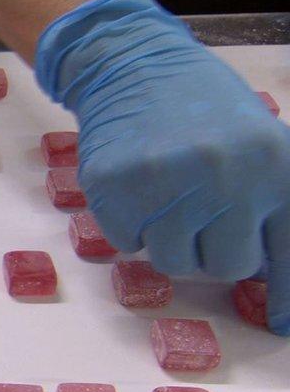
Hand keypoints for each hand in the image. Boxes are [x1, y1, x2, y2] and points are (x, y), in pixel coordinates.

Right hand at [36, 0, 289, 334]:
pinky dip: (130, 226)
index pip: (286, 252)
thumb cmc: (202, 109)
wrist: (133, 67)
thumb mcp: (258, 145)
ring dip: (168, 242)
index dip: (283, 295)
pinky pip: (128, 243)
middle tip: (197, 221)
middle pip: (224, 268)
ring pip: (172, 263)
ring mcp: (169, 184)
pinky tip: (137, 189)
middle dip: (211, 253)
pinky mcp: (118, 190)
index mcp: (274, 166)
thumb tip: (270, 275)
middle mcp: (227, 178)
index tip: (280, 324)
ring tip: (165, 201)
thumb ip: (269, 203)